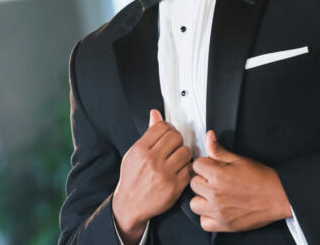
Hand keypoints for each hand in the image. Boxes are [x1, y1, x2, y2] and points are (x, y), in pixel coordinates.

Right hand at [112, 110, 192, 242]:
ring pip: (185, 151)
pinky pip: (189, 169)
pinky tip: (179, 170)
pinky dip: (186, 168)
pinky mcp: (175, 186)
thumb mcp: (133, 154)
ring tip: (177, 158)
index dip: (167, 128)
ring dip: (183, 153)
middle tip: (173, 145)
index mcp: (140, 150)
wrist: (131, 205)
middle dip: (176, 139)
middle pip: (175, 136)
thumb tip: (155, 114)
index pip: (162, 126)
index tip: (167, 133)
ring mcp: (164, 173)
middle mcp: (152, 160)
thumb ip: (147, 134)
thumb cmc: (131, 179)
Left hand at [190, 130, 292, 231]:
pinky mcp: (224, 225)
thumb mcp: (239, 160)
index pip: (196, 165)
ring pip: (194, 204)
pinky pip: (203, 222)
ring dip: (202, 199)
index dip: (205, 165)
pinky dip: (208, 217)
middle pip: (194, 184)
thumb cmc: (261, 178)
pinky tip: (217, 209)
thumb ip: (219, 150)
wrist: (279, 196)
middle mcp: (216, 194)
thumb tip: (208, 136)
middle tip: (217, 182)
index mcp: (218, 175)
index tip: (213, 169)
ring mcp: (219, 211)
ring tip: (215, 196)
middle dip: (203, 181)